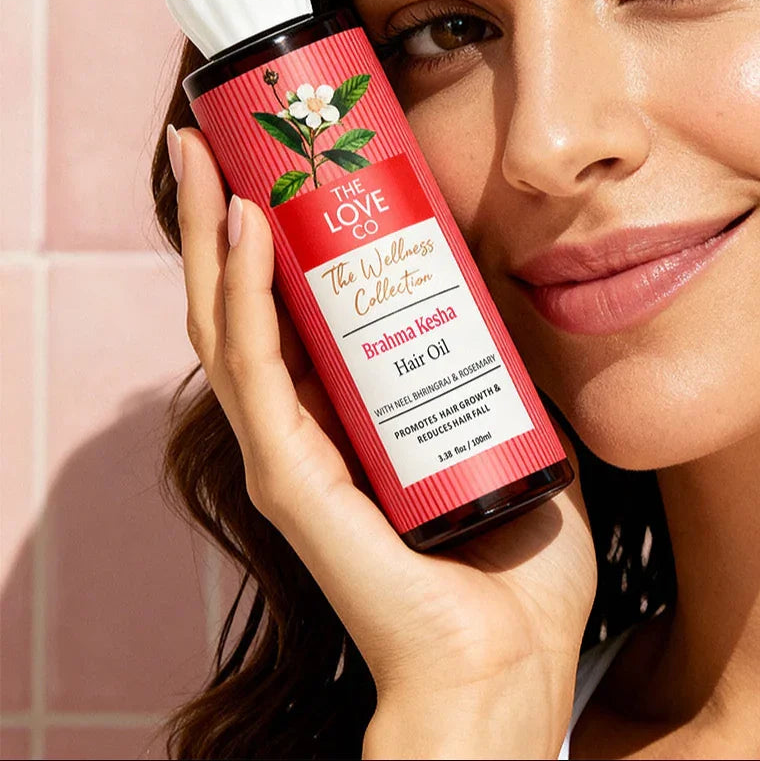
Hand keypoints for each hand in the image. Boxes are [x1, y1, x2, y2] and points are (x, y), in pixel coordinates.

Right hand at [172, 125, 596, 758]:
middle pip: (243, 304)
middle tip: (210, 135)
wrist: (513, 661)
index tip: (273, 162)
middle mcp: (306, 428)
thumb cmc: (517, 559)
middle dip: (220, 215)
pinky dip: (245, 298)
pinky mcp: (294, 483)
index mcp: (348, 415)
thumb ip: (505, 360)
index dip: (271, 235)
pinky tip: (244, 230)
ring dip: (212, 234)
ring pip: (229, 326)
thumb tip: (518, 280)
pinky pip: (258, 375)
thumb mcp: (514, 423)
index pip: (289, 309)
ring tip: (203, 154)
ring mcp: (291, 455)